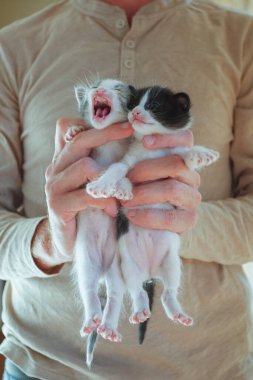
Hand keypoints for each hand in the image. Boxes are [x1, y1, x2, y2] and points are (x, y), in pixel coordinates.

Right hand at [32, 118, 132, 270]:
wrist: (68, 242)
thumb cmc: (87, 210)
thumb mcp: (93, 183)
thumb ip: (101, 164)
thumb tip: (127, 142)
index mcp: (64, 160)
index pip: (71, 129)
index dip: (96, 125)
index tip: (125, 124)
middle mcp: (55, 168)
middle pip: (79, 141)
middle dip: (107, 134)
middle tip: (129, 132)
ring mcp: (54, 186)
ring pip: (84, 167)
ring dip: (109, 177)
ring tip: (123, 190)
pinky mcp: (57, 205)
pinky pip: (86, 195)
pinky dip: (104, 200)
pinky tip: (113, 209)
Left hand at [121, 131, 200, 233]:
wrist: (143, 228)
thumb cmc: (136, 193)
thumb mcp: (133, 174)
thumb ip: (133, 158)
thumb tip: (125, 137)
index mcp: (181, 159)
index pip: (185, 139)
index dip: (167, 137)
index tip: (143, 141)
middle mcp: (191, 176)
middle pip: (177, 163)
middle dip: (146, 169)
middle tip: (125, 179)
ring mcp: (192, 198)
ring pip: (172, 188)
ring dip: (144, 193)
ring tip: (124, 200)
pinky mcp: (189, 220)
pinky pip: (170, 216)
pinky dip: (147, 216)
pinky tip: (131, 215)